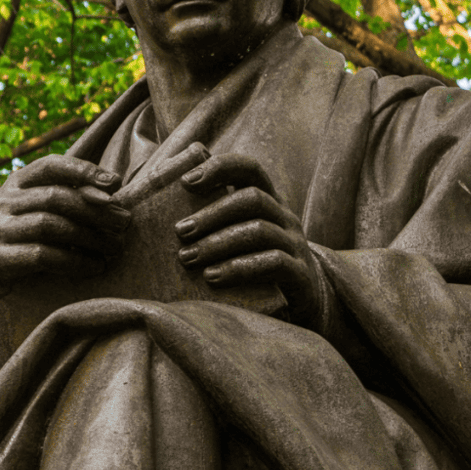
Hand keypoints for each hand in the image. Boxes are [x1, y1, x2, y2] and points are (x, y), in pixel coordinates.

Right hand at [0, 155, 130, 292]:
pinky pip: (41, 256)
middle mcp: (5, 201)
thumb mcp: (28, 204)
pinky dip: (73, 261)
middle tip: (124, 223)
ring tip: (114, 247)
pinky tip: (94, 266)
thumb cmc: (12, 229)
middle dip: (96, 210)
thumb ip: (61, 196)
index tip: (115, 183)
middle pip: (56, 198)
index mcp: (16, 181)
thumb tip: (112, 193)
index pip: (51, 165)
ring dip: (89, 237)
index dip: (83, 170)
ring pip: (50, 225)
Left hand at [174, 149, 329, 328]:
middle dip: (212, 213)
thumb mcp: (238, 235)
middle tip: (180, 231)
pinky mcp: (300, 275)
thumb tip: (167, 191)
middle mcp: (284, 218)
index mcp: (267, 202)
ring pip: (260, 231)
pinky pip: (274, 263)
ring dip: (218, 243)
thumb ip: (211, 216)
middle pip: (253, 199)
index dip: (220, 167)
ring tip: (187, 258)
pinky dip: (239, 268)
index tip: (184, 182)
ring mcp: (295, 245)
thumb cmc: (255, 263)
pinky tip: (212, 277)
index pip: (249, 170)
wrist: (303, 302)